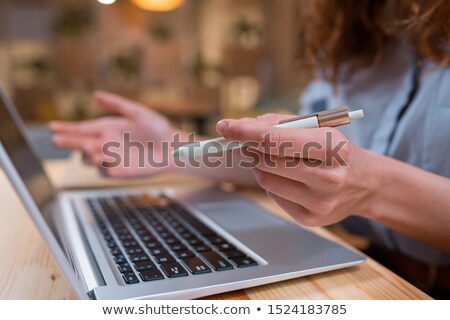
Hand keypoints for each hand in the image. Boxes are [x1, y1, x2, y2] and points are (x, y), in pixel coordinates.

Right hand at [49, 91, 174, 177]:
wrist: (172, 148)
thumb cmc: (157, 129)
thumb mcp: (138, 113)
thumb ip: (117, 104)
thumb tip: (96, 94)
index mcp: (107, 129)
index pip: (81, 128)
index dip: (66, 128)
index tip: (52, 126)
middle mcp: (105, 144)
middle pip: (79, 144)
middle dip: (68, 142)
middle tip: (57, 140)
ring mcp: (112, 159)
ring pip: (89, 159)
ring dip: (86, 155)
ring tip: (88, 148)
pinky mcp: (120, 172)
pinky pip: (105, 172)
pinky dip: (102, 168)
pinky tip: (104, 162)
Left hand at [216, 113, 374, 226]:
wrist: (366, 184)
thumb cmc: (337, 151)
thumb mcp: (319, 128)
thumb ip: (281, 122)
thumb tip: (244, 126)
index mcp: (333, 148)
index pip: (276, 140)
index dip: (245, 132)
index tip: (224, 126)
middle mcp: (328, 178)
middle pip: (267, 160)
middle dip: (251, 147)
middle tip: (250, 141)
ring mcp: (319, 203)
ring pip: (266, 179)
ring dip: (261, 165)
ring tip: (276, 159)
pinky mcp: (310, 219)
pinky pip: (274, 195)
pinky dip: (273, 182)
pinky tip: (290, 178)